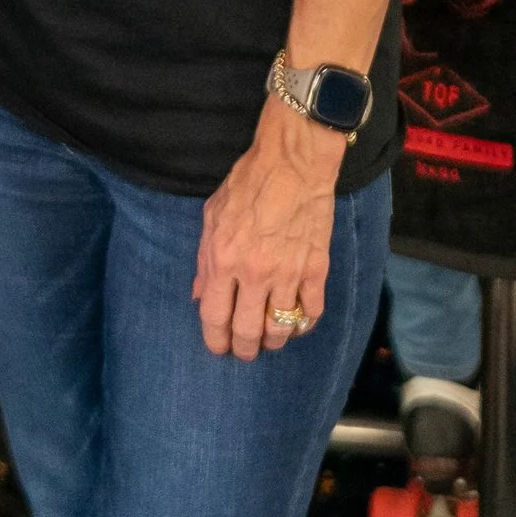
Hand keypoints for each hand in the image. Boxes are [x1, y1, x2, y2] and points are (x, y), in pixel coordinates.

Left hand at [194, 102, 341, 360]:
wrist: (293, 164)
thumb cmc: (247, 184)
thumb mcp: (211, 217)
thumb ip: (204, 261)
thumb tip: (199, 295)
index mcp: (223, 260)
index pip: (214, 316)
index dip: (215, 340)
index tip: (218, 349)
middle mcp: (254, 273)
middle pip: (247, 331)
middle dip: (244, 349)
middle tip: (245, 352)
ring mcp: (288, 273)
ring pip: (280, 328)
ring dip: (273, 340)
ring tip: (270, 340)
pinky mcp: (316, 269)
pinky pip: (311, 312)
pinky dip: (304, 325)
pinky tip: (297, 324)